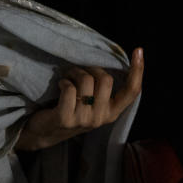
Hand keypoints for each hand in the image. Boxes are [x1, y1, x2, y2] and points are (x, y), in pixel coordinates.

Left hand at [15, 47, 143, 150]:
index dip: (137, 71)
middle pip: (106, 79)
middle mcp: (101, 118)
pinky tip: (60, 86)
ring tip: (67, 79)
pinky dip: (63, 82)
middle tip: (77, 72)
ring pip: (86, 80)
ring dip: (73, 73)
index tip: (138, 50)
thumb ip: (103, 90)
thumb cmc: (70, 110)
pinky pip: (69, 89)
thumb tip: (109, 61)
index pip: (132, 92)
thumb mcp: (93, 103)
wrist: (44, 132)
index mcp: (112, 112)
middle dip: (90, 68)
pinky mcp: (65, 119)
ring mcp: (84, 120)